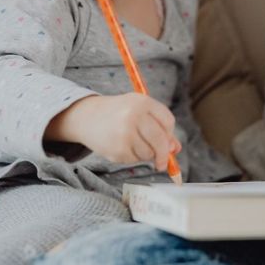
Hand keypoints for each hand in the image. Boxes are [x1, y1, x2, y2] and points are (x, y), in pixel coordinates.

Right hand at [46, 93, 181, 170]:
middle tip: (163, 162)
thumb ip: (160, 127)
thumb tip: (176, 149)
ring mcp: (124, 133)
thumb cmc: (121, 113)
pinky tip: (123, 147)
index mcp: (143, 102)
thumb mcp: (141, 111)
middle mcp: (134, 116)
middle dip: (164, 154)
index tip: (168, 141)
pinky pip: (134, 160)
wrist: (88, 117)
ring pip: (148, 153)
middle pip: (160, 140)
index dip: (170, 133)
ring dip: (146, 154)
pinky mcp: (116, 149)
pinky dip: (133, 157)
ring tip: (133, 144)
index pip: (168, 121)